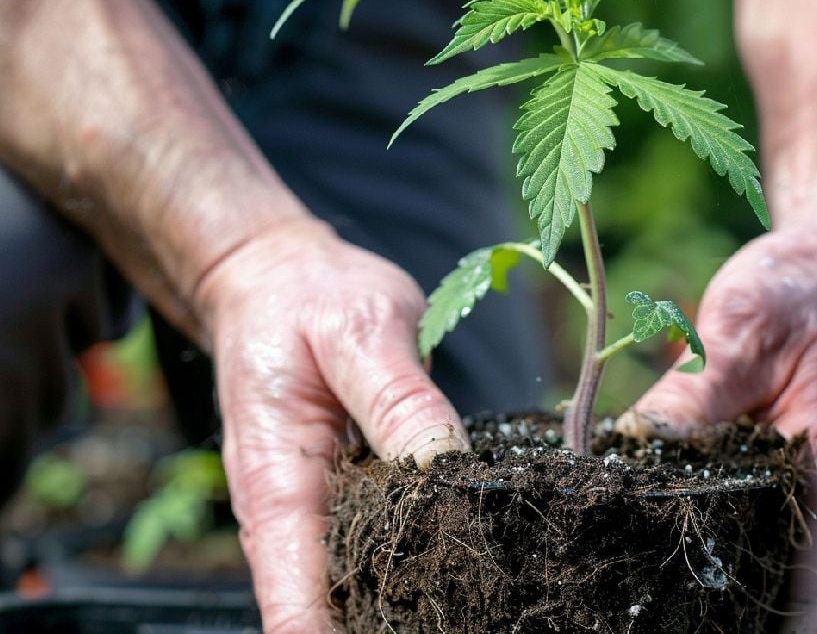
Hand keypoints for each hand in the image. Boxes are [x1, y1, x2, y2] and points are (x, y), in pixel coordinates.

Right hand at [196, 220, 468, 631]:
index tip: (416, 628)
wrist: (280, 279)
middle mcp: (289, 515)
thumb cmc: (310, 298)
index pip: (294, 606)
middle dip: (393, 620)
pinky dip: (420, 555)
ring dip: (412, 597)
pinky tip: (469, 558)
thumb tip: (448, 469)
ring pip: (362, 584)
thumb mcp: (362, 332)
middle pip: (333, 610)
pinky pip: (383, 542)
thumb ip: (401, 403)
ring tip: (477, 598)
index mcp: (275, 486)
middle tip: (473, 610)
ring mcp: (320, 509)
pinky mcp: (350, 494)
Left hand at [617, 229, 816, 633]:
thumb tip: (626, 450)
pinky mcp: (782, 494)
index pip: (810, 605)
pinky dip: (691, 530)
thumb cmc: (811, 290)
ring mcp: (811, 511)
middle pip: (770, 597)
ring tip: (613, 563)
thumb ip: (691, 394)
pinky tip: (635, 525)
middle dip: (699, 602)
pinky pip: (738, 530)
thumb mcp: (745, 327)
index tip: (672, 624)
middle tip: (614, 586)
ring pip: (748, 567)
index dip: (749, 629)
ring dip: (690, 568)